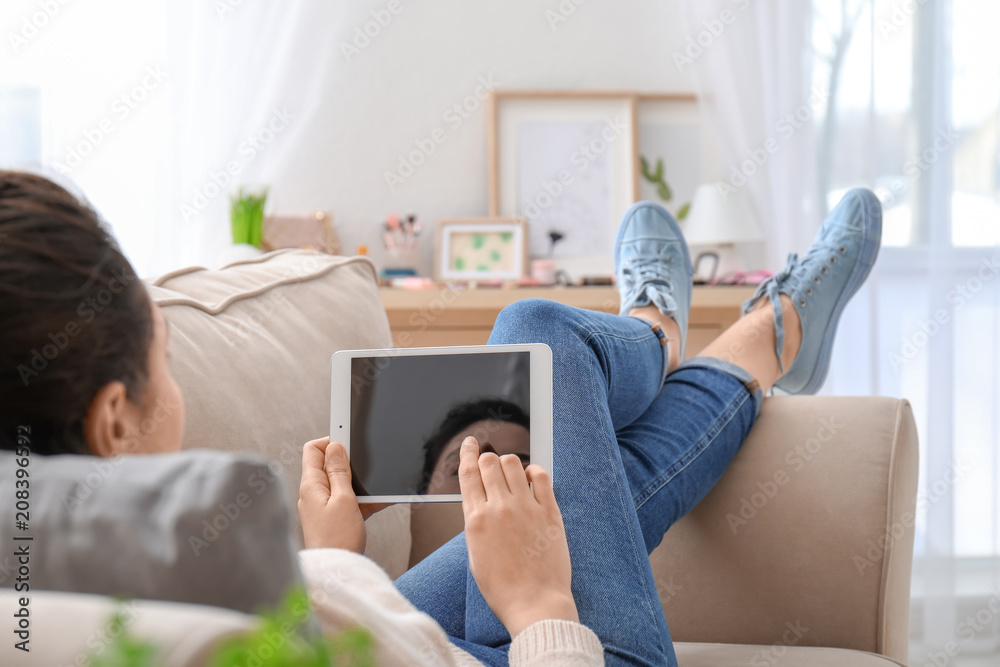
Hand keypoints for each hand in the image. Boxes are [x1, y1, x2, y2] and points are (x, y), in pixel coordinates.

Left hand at [297, 437, 379, 552]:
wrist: (338, 571)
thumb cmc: (338, 539)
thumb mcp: (344, 499)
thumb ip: (339, 471)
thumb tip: (335, 447)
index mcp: (311, 485)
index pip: (313, 449)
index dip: (332, 441)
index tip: (351, 442)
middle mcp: (313, 493)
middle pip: (329, 464)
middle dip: (349, 463)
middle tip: (365, 469)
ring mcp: (321, 505)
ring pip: (341, 483)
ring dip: (358, 483)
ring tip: (372, 491)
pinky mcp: (332, 517)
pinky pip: (347, 500)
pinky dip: (361, 499)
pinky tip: (377, 503)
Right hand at [458, 436, 577, 637]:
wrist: (535, 603)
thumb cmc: (504, 588)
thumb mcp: (475, 554)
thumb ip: (476, 523)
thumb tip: (480, 501)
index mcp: (476, 520)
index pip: (468, 473)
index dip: (468, 453)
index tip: (470, 443)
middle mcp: (499, 508)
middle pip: (490, 462)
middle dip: (488, 459)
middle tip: (491, 465)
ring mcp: (525, 508)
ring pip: (513, 463)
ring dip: (508, 463)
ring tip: (511, 475)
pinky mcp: (549, 512)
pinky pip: (541, 476)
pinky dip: (533, 471)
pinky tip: (531, 479)